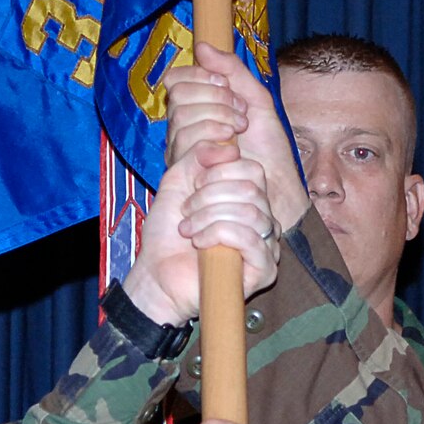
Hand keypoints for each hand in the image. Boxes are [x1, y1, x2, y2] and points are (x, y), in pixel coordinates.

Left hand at [122, 141, 277, 324]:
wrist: (157, 276)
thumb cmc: (167, 235)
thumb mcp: (178, 182)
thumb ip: (199, 155)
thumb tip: (229, 146)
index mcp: (247, 198)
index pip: (252, 169)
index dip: (218, 171)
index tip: (191, 187)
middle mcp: (263, 220)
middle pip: (252, 188)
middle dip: (210, 195)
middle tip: (186, 210)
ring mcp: (267, 246)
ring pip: (251, 212)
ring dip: (209, 216)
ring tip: (188, 229)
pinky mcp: (264, 270)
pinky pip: (250, 238)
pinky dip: (217, 234)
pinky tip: (199, 243)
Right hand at [162, 43, 309, 232]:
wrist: (277, 189)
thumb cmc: (269, 152)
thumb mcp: (257, 101)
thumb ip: (233, 72)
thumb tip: (203, 46)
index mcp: (196, 111)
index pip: (177, 80)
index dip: (202, 76)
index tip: (229, 87)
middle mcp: (181, 130)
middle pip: (178, 96)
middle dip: (214, 97)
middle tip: (241, 115)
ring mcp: (179, 152)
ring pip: (181, 117)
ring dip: (217, 117)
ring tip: (240, 132)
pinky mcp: (184, 172)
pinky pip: (186, 142)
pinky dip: (212, 138)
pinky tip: (231, 149)